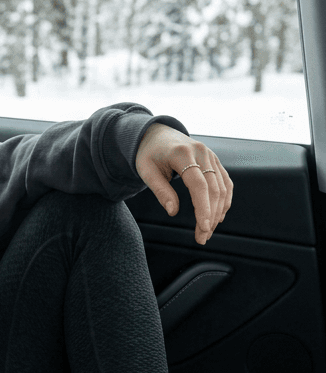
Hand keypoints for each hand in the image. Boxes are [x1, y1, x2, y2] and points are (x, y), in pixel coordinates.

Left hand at [135, 123, 232, 245]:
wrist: (157, 134)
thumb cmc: (149, 154)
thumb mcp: (146, 171)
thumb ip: (160, 191)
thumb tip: (173, 212)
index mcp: (182, 154)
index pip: (199, 185)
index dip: (203, 208)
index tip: (203, 228)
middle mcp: (201, 152)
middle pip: (213, 189)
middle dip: (210, 216)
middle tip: (202, 238)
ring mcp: (211, 155)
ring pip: (222, 188)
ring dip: (218, 212)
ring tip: (207, 232)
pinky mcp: (215, 161)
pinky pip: (225, 183)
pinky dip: (224, 201)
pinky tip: (217, 217)